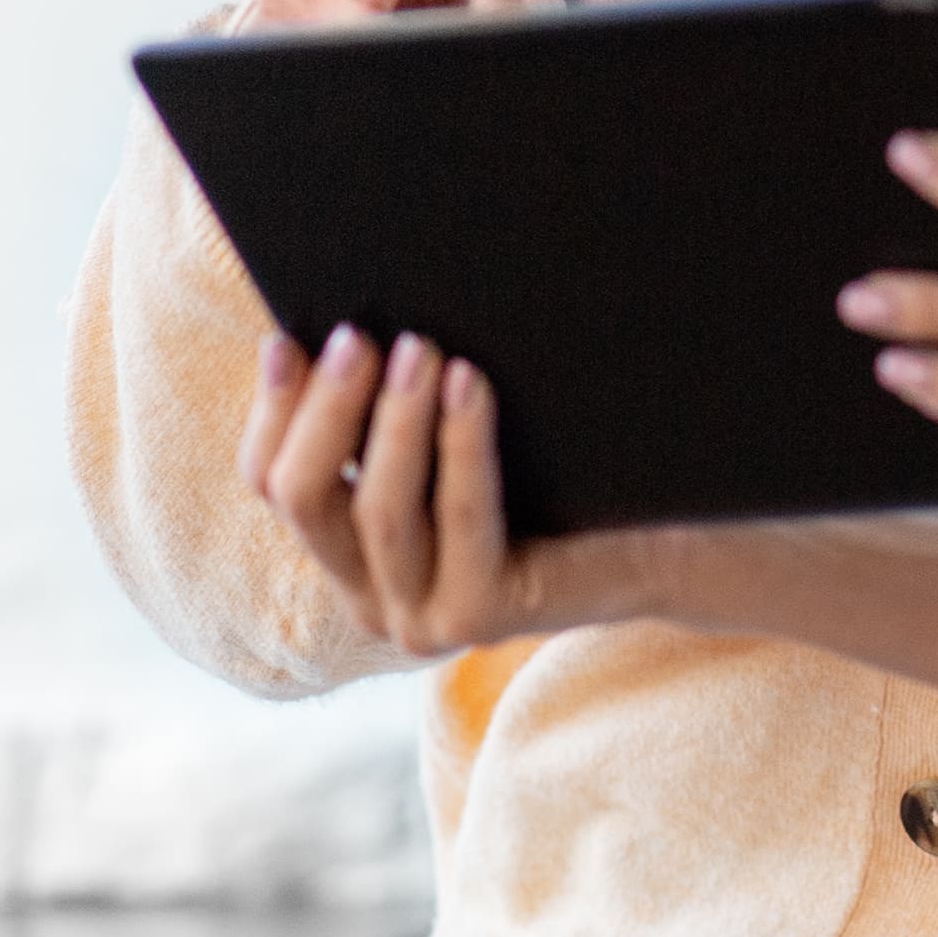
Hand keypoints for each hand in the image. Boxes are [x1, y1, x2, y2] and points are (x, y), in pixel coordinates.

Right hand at [239, 322, 641, 670]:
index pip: (270, 481)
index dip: (272, 409)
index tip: (286, 339)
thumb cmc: (559, 470)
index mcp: (348, 549)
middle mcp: (369, 597)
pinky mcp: (477, 620)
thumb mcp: (456, 434)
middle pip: (303, 498)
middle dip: (325, 409)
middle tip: (355, 336)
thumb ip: (394, 403)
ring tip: (418, 347)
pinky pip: (458, 517)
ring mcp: (419, 620)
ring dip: (392, 421)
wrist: (667, 542)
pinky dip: (461, 443)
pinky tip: (471, 382)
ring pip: (376, 511)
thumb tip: (348, 316)